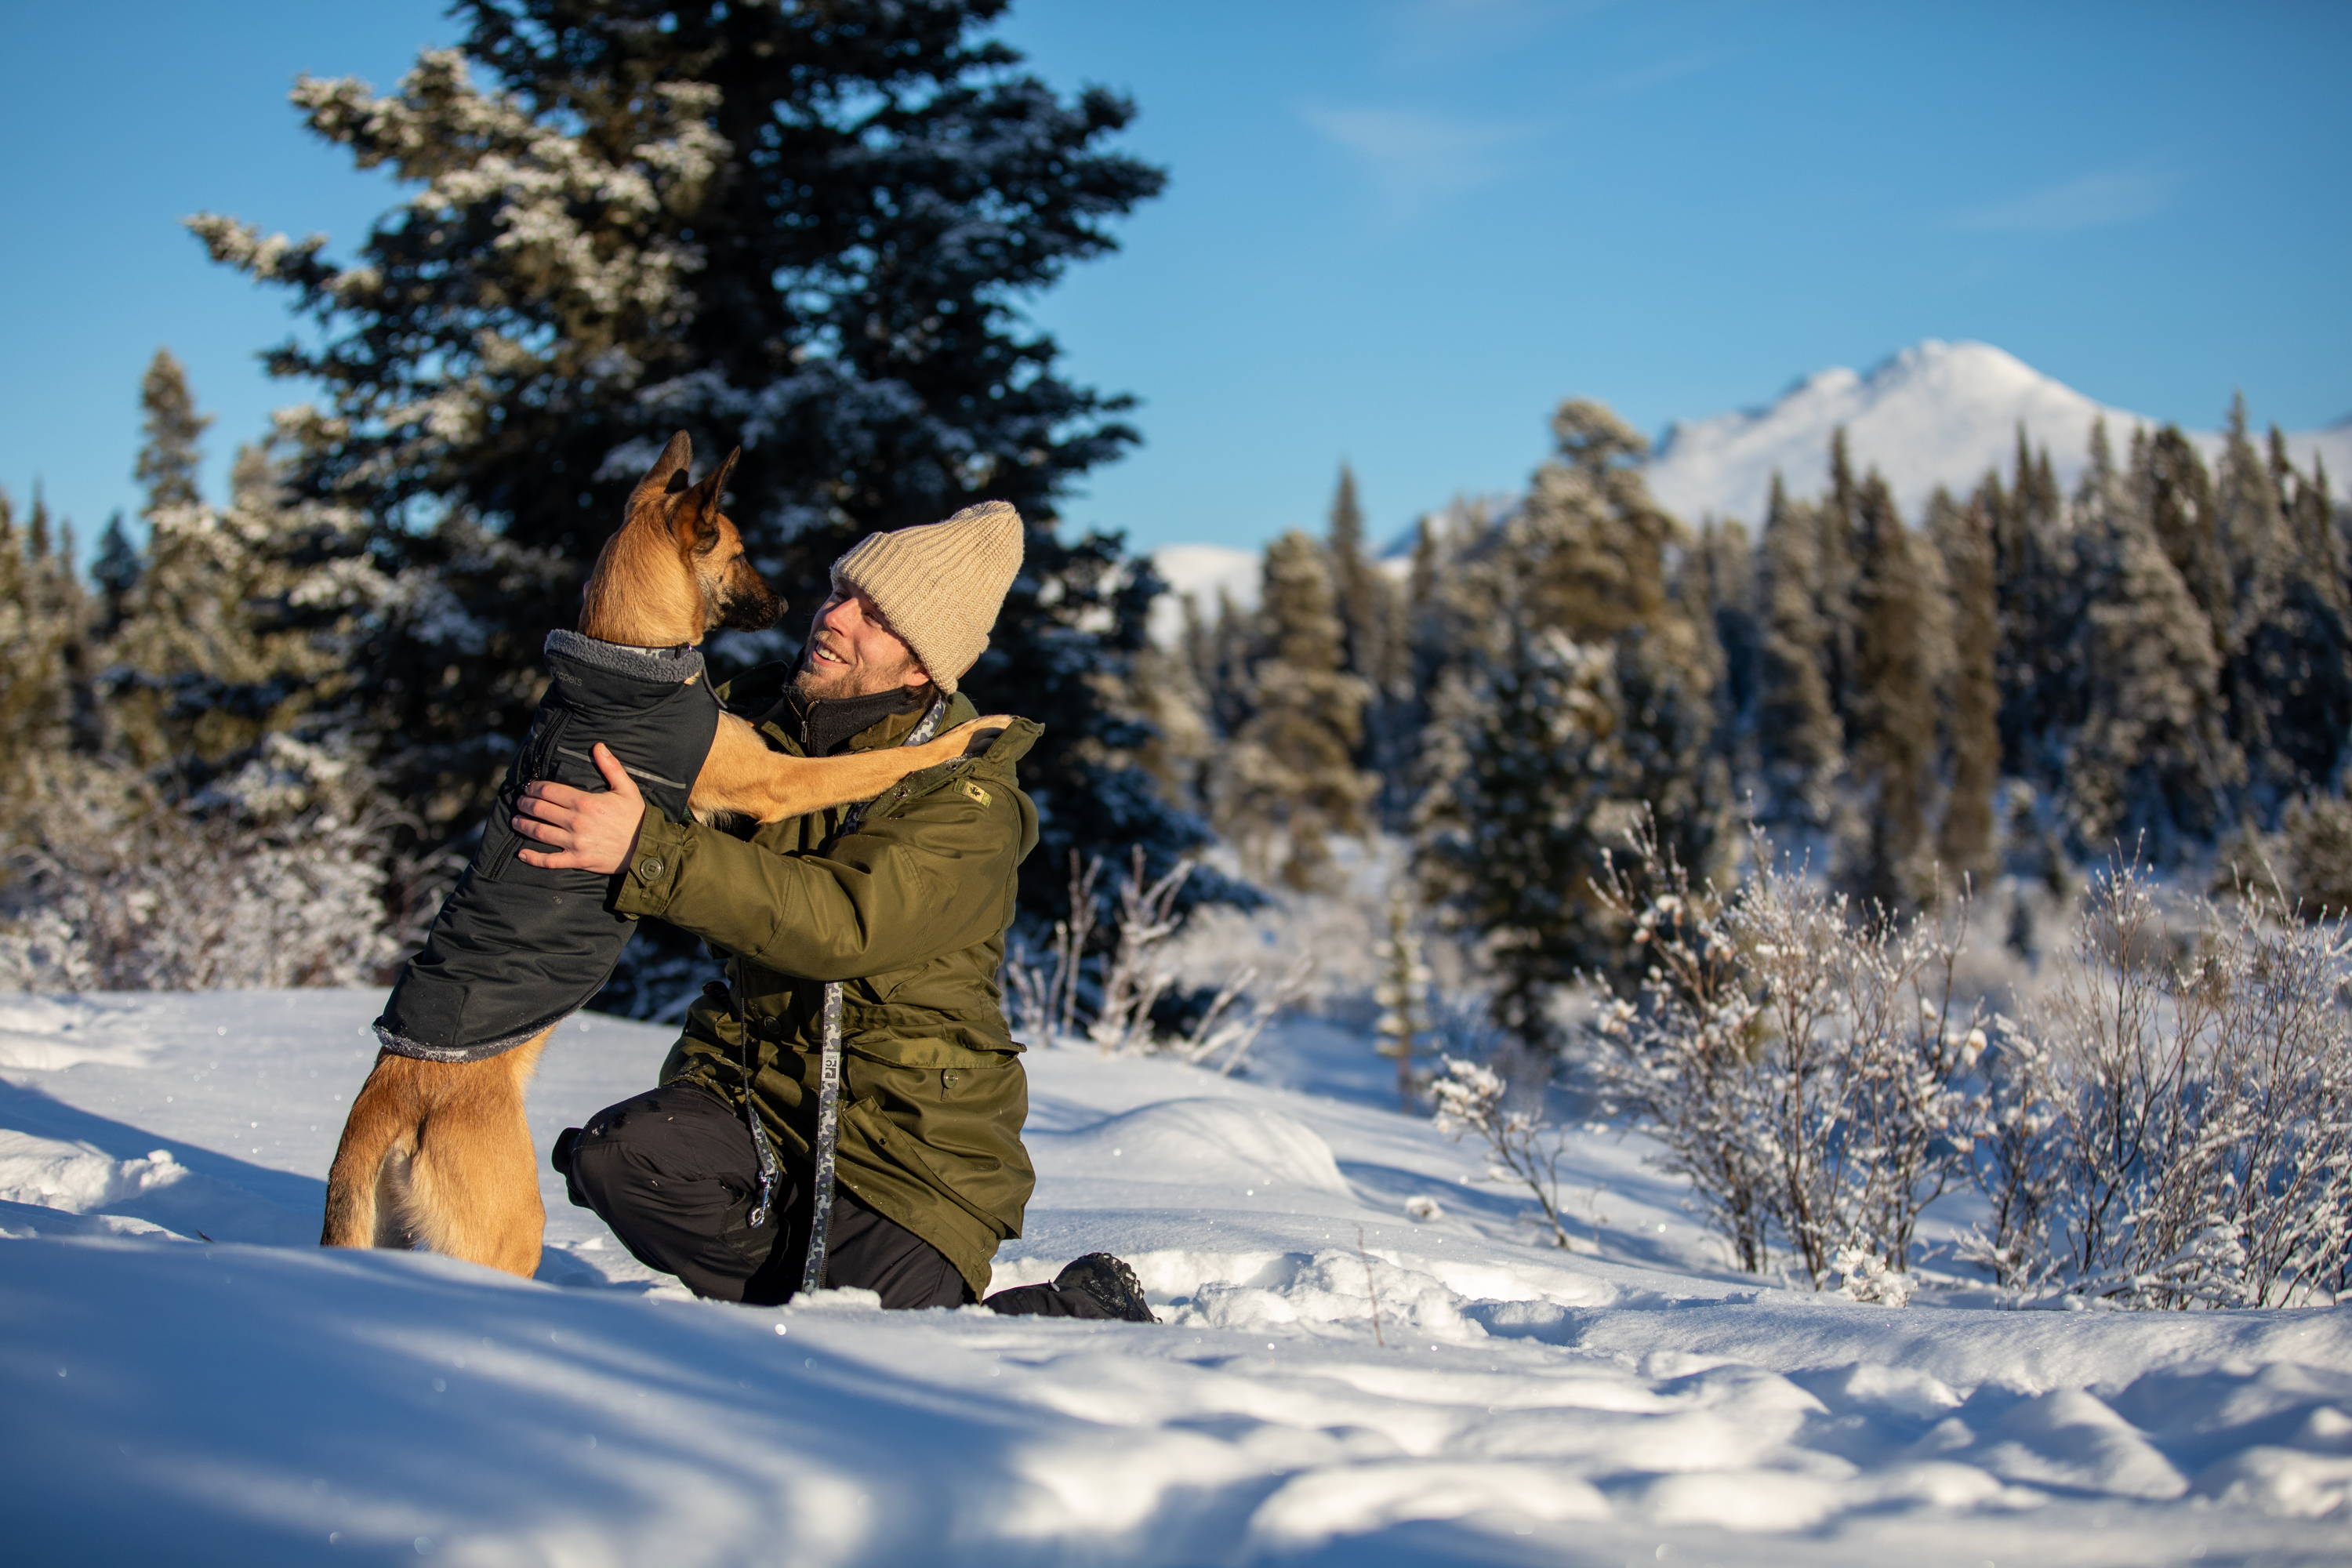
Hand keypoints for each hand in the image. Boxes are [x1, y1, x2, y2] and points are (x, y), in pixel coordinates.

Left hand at [513, 742, 644, 873]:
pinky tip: (522, 854)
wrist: (647, 847)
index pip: (549, 791)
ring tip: (516, 820)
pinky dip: (533, 858)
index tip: (529, 786)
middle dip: (525, 803)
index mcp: (585, 802)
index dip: (534, 787)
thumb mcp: (626, 788)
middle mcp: (576, 822)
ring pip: (539, 832)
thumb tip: (598, 746)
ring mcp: (575, 842)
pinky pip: (550, 861)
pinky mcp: (577, 860)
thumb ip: (611, 767)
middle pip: (540, 809)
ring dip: (523, 825)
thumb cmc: (636, 817)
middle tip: (520, 801)